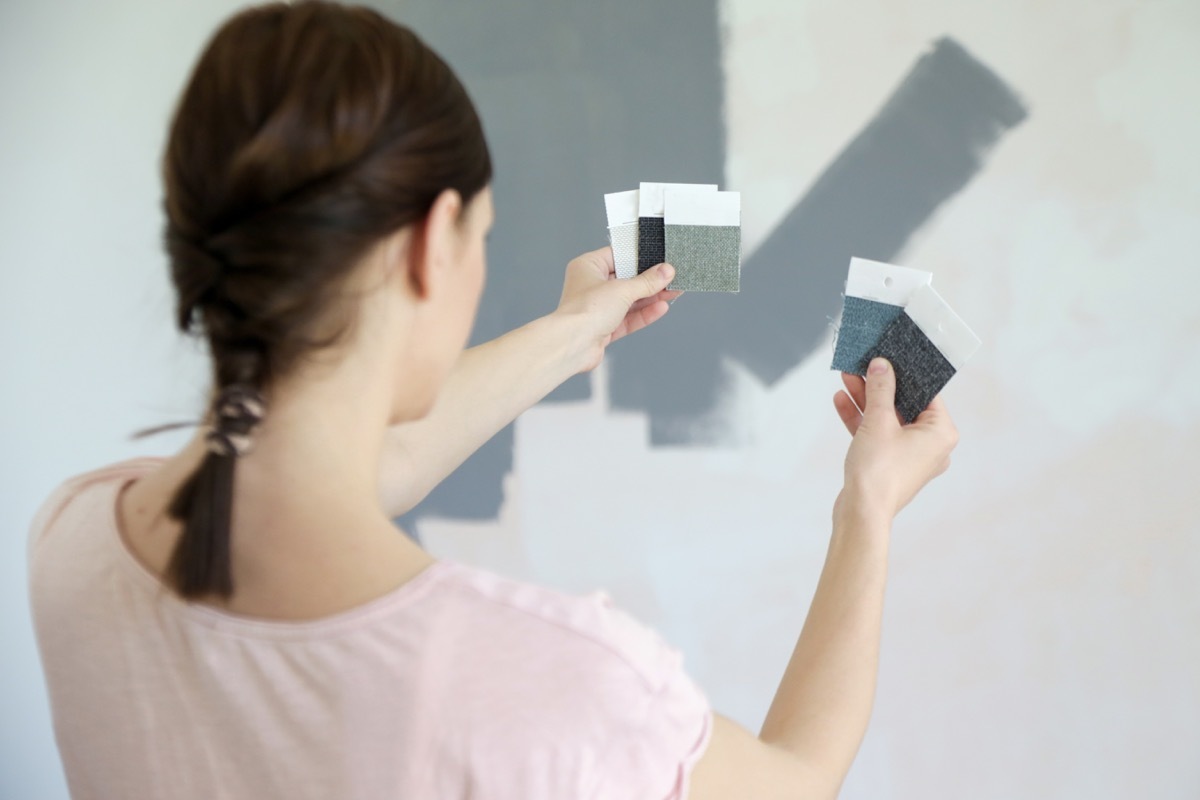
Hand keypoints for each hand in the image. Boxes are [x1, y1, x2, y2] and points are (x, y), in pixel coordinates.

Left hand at [553, 246, 681, 372]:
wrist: (572, 345)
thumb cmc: (584, 312)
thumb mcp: (622, 290)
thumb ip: (646, 282)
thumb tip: (665, 272)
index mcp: (588, 267)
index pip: (618, 255)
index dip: (640, 257)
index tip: (660, 257)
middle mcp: (591, 286)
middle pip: (626, 279)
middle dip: (650, 280)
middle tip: (672, 276)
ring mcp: (598, 308)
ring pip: (629, 300)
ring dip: (650, 297)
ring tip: (673, 291)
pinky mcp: (604, 327)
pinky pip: (628, 318)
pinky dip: (644, 313)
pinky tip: (661, 307)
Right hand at [832, 358, 958, 520]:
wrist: (861, 512)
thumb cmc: (878, 470)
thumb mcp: (878, 420)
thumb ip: (880, 389)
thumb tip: (881, 365)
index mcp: (941, 433)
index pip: (927, 392)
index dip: (905, 372)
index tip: (889, 357)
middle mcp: (931, 445)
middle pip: (904, 404)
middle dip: (879, 386)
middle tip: (862, 366)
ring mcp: (910, 456)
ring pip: (888, 419)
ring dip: (866, 400)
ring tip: (846, 378)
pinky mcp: (890, 464)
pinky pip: (878, 435)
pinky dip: (862, 420)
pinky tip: (842, 401)